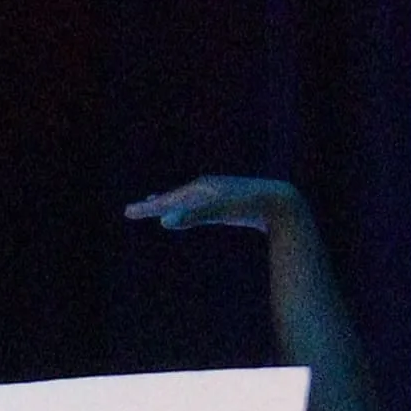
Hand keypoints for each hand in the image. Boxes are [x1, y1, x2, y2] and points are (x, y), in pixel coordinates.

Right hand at [125, 175, 311, 241]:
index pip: (168, 200)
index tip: (128, 213)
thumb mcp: (220, 211)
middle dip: (153, 205)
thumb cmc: (250, 206)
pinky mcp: (227, 205)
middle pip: (174, 199)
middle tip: (131, 211)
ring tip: (154, 206)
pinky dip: (188, 211)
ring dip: (169, 205)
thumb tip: (164, 222)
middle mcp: (206, 188)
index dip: (148, 208)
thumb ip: (193, 216)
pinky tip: (188, 214)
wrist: (282, 203)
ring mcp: (217, 195)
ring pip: (187, 202)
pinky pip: (200, 208)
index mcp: (201, 188)